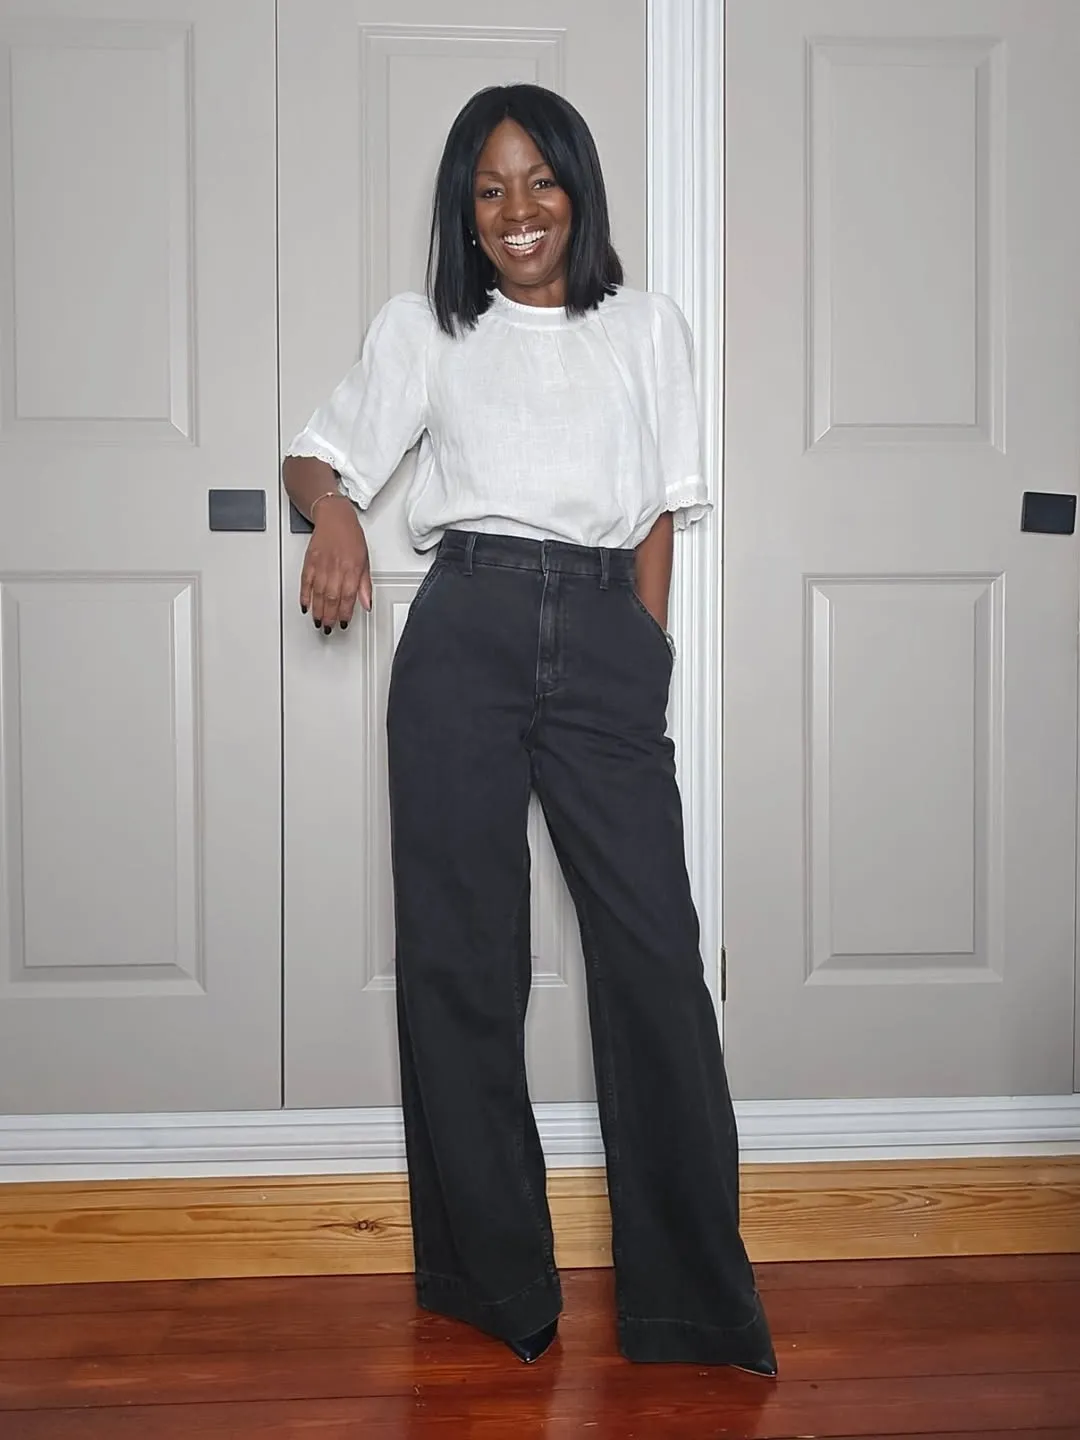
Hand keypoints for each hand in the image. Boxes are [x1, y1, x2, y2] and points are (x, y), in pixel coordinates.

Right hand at [300, 498, 370, 628]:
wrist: (334, 517)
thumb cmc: (351, 536)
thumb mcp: (365, 560)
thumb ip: (365, 584)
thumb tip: (367, 603)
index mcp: (352, 568)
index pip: (348, 596)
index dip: (344, 612)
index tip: (343, 623)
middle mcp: (336, 567)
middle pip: (331, 597)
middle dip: (329, 616)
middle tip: (328, 627)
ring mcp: (321, 564)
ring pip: (318, 593)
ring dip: (318, 610)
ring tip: (318, 621)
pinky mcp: (309, 561)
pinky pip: (305, 582)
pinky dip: (305, 595)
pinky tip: (306, 606)